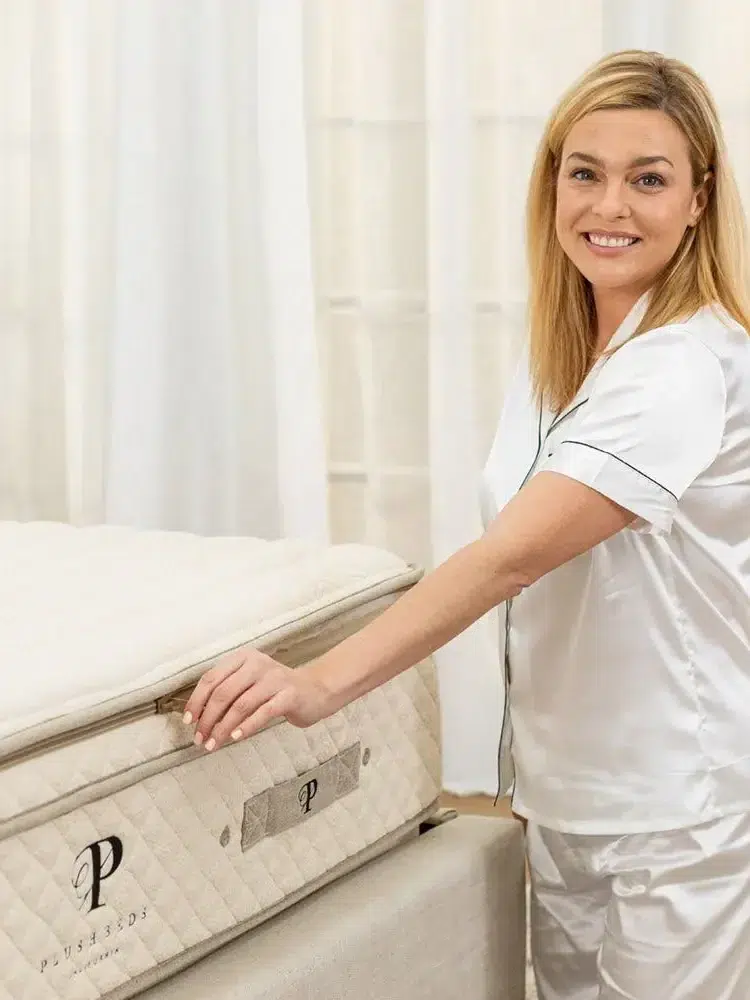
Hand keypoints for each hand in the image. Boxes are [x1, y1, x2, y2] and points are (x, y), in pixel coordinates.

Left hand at [182, 648, 338, 752]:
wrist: (316, 690)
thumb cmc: (276, 690)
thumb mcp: (250, 683)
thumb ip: (227, 692)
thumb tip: (197, 717)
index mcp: (243, 658)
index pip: (211, 678)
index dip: (196, 701)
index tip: (188, 721)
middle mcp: (257, 664)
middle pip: (223, 693)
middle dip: (207, 719)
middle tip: (200, 739)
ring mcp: (274, 679)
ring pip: (240, 705)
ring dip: (222, 728)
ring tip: (213, 744)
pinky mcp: (289, 695)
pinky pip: (262, 712)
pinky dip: (245, 727)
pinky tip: (235, 738)